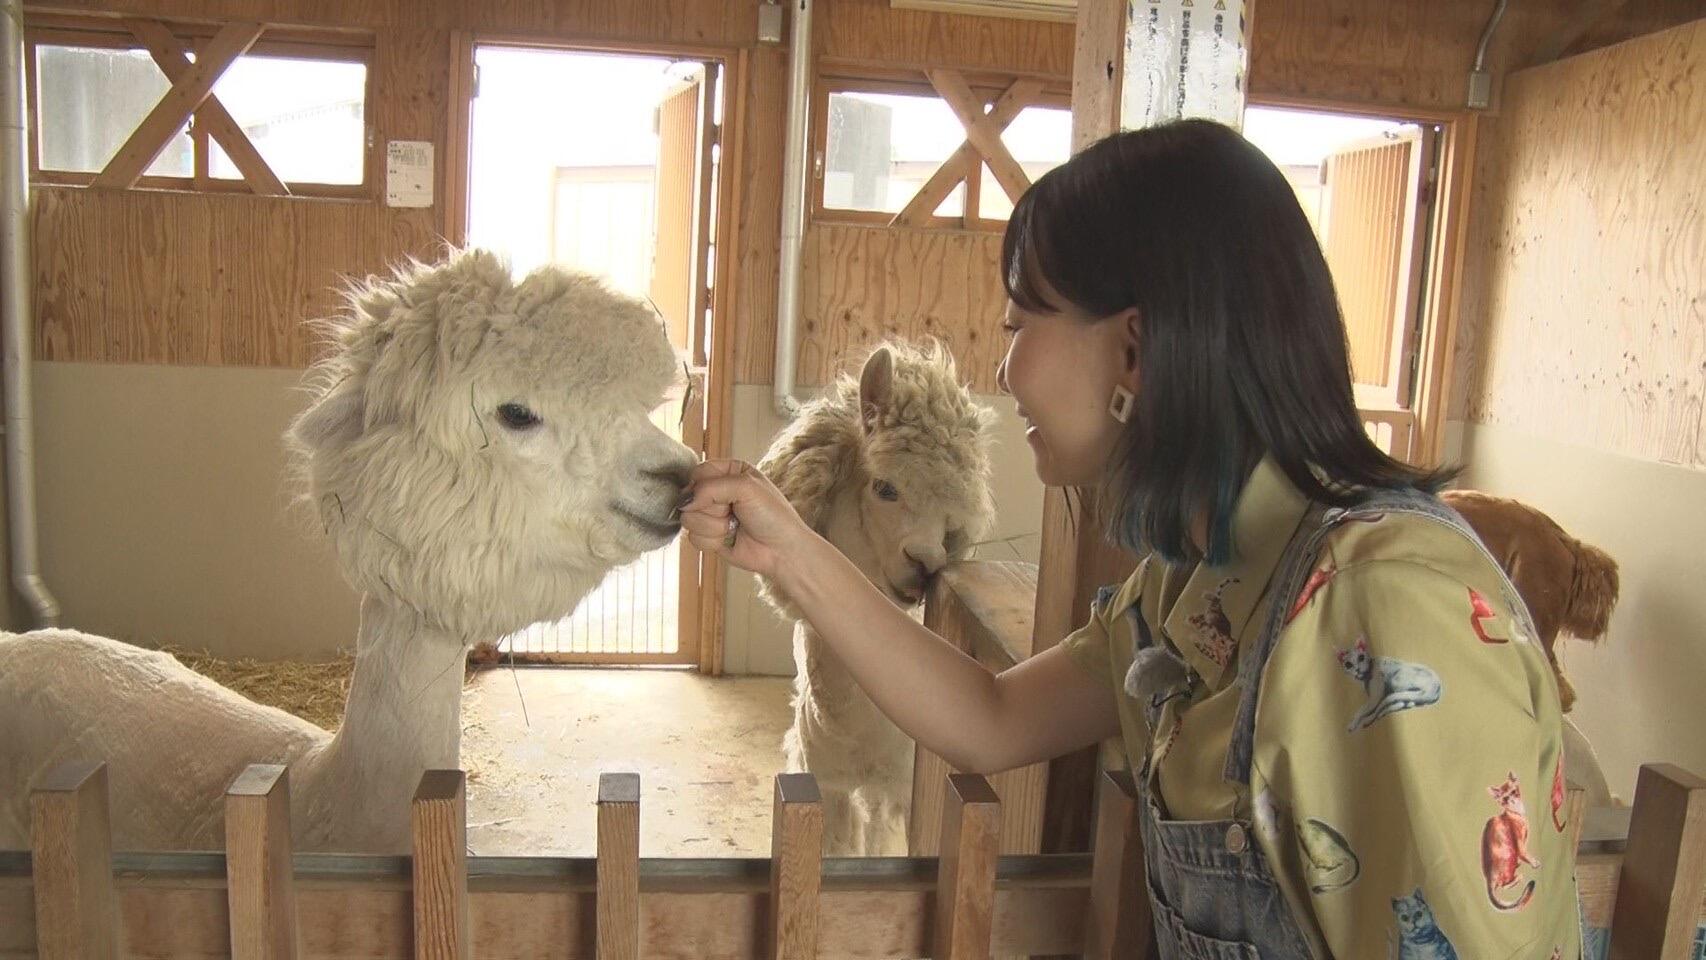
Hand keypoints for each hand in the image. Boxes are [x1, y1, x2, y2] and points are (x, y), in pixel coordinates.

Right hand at [679, 459, 812, 579]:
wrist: (782, 551)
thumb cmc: (773, 516)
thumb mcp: (746, 488)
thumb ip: (710, 488)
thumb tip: (684, 501)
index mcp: (729, 472)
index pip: (697, 472)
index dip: (703, 486)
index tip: (722, 496)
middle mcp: (719, 491)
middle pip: (689, 496)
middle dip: (713, 508)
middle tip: (733, 512)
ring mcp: (713, 515)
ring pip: (688, 518)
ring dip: (714, 526)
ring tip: (734, 526)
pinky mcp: (709, 536)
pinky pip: (693, 538)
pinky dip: (713, 540)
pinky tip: (730, 538)